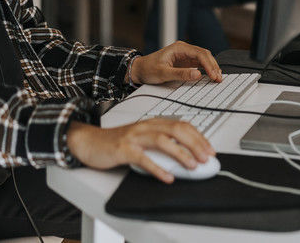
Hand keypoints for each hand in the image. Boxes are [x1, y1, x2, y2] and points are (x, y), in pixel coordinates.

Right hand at [67, 119, 214, 183]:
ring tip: (193, 166)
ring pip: (162, 140)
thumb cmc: (116, 142)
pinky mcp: (123, 149)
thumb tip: (185, 155)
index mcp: (151, 123)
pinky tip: (167, 176)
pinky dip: (157, 168)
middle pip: (175, 129)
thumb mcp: (141, 139)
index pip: (180, 125)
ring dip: (180, 153)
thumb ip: (160, 143)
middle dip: (195, 143)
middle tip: (206, 157)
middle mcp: (144, 126)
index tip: (210, 149)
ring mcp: (134, 137)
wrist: (89, 141)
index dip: (198, 136)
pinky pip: (143, 158)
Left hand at [128, 40, 222, 85]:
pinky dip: (206, 69)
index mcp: (179, 48)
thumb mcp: (164, 73)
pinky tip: (210, 75)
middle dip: (213, 66)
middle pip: (204, 55)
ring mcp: (185, 55)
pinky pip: (199, 64)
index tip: (214, 75)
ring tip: (217, 78)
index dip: (209, 64)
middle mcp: (183, 49)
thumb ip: (181, 74)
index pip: (199, 54)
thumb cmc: (148, 69)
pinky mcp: (184, 62)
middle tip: (219, 78)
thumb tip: (197, 74)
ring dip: (211, 67)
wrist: (139, 70)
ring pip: (203, 59)